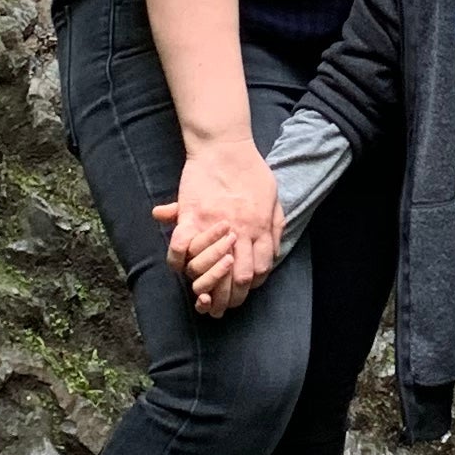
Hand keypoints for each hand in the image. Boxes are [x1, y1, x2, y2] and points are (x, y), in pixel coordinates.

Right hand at [155, 133, 279, 305]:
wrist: (224, 146)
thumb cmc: (251, 170)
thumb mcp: (273, 197)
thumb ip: (275, 226)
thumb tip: (273, 251)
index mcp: (260, 228)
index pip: (260, 270)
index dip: (252, 285)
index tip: (244, 291)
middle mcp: (240, 231)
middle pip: (237, 278)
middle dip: (230, 298)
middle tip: (222, 307)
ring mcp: (215, 225)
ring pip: (211, 270)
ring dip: (207, 285)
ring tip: (204, 295)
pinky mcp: (192, 215)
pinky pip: (181, 247)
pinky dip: (179, 261)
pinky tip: (181, 267)